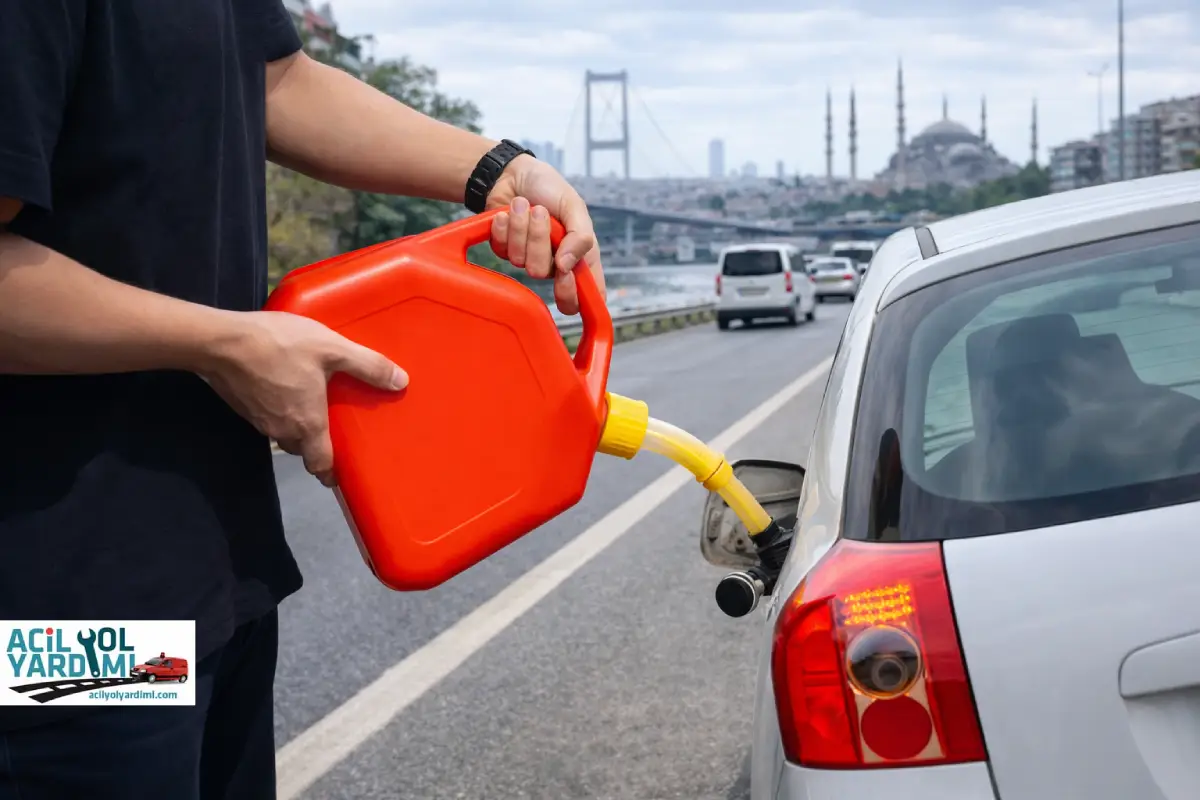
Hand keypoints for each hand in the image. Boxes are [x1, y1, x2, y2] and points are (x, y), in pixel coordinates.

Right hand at [200, 311, 407, 486]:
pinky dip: (280, 410)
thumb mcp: (332, 349)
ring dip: (298, 426)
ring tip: (313, 406)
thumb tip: (401, 382)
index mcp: (307, 426)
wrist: (220, 341)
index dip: (333, 472)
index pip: (321, 466)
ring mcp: (259, 421)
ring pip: (284, 434)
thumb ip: (367, 365)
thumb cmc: (280, 346)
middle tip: (336, 429)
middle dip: (318, 445)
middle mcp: (282, 431)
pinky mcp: (244, 406)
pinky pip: (268, 417)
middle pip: (304, 450)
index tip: (344, 472)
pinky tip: (287, 387)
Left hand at [484, 154, 605, 314]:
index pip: (581, 297)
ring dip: (521, 226)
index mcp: (579, 255)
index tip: (564, 273)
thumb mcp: (574, 206)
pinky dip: (504, 226)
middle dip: (539, 239)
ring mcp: (529, 257)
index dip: (572, 294)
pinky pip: (502, 250)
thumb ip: (581, 237)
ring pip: (521, 261)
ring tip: (523, 204)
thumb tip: (569, 267)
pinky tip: (506, 213)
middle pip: (544, 274)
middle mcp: (555, 262)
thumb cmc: (550, 188)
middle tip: (540, 212)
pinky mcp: (505, 250)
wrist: (514, 173)